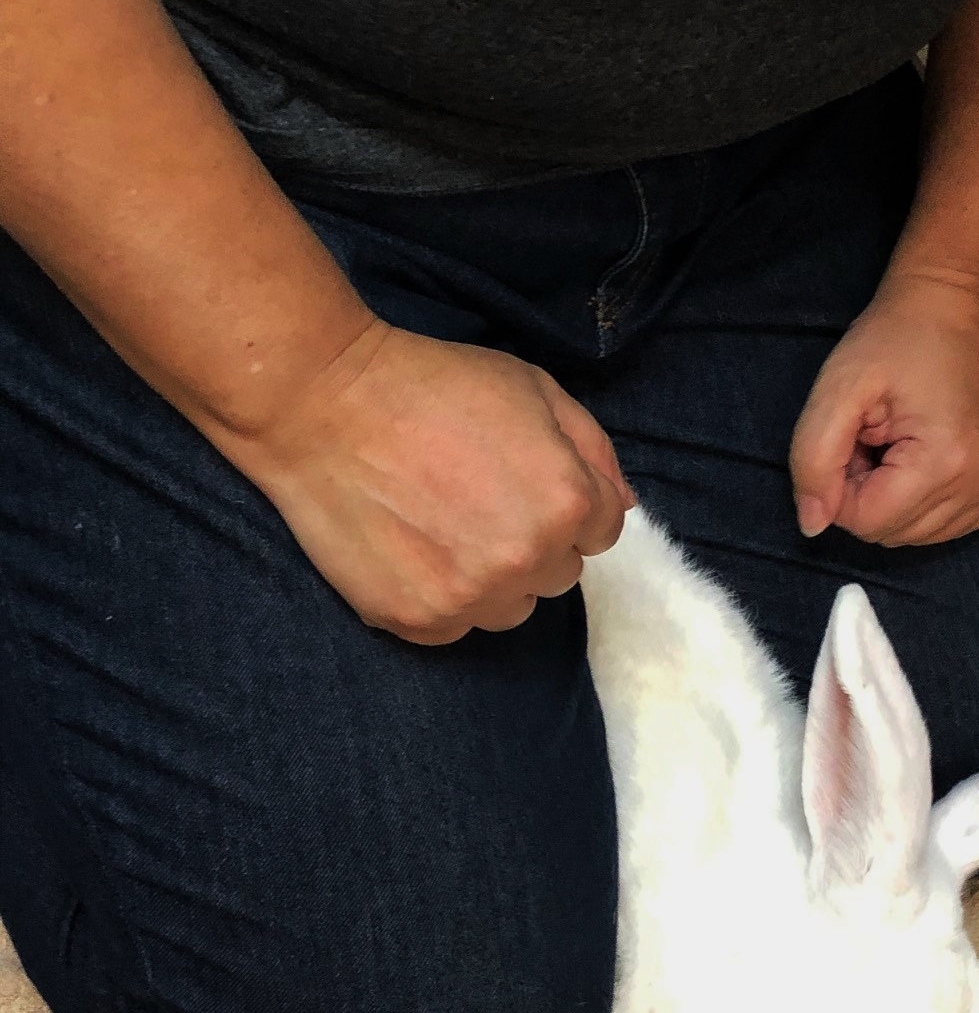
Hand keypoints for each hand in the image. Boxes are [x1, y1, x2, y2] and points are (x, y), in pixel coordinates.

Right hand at [227, 320, 634, 642]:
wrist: (324, 404)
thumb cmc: (432, 385)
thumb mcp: (533, 388)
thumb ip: (592, 450)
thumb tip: (620, 506)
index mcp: (568, 502)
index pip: (602, 531)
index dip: (562, 500)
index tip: (521, 479)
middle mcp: (528, 559)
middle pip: (559, 573)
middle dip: (533, 540)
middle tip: (476, 497)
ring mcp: (471, 596)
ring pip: (511, 609)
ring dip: (493, 578)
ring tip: (444, 526)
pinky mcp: (417, 619)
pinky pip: (454, 627)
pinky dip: (440, 597)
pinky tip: (411, 550)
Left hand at [789, 278, 978, 546]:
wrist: (954, 304)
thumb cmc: (894, 339)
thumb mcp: (837, 389)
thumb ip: (813, 460)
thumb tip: (812, 525)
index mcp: (945, 462)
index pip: (867, 522)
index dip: (841, 486)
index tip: (855, 436)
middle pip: (893, 533)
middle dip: (868, 493)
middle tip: (873, 436)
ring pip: (918, 535)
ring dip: (894, 498)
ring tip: (897, 441)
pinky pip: (948, 524)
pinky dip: (922, 499)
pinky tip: (921, 454)